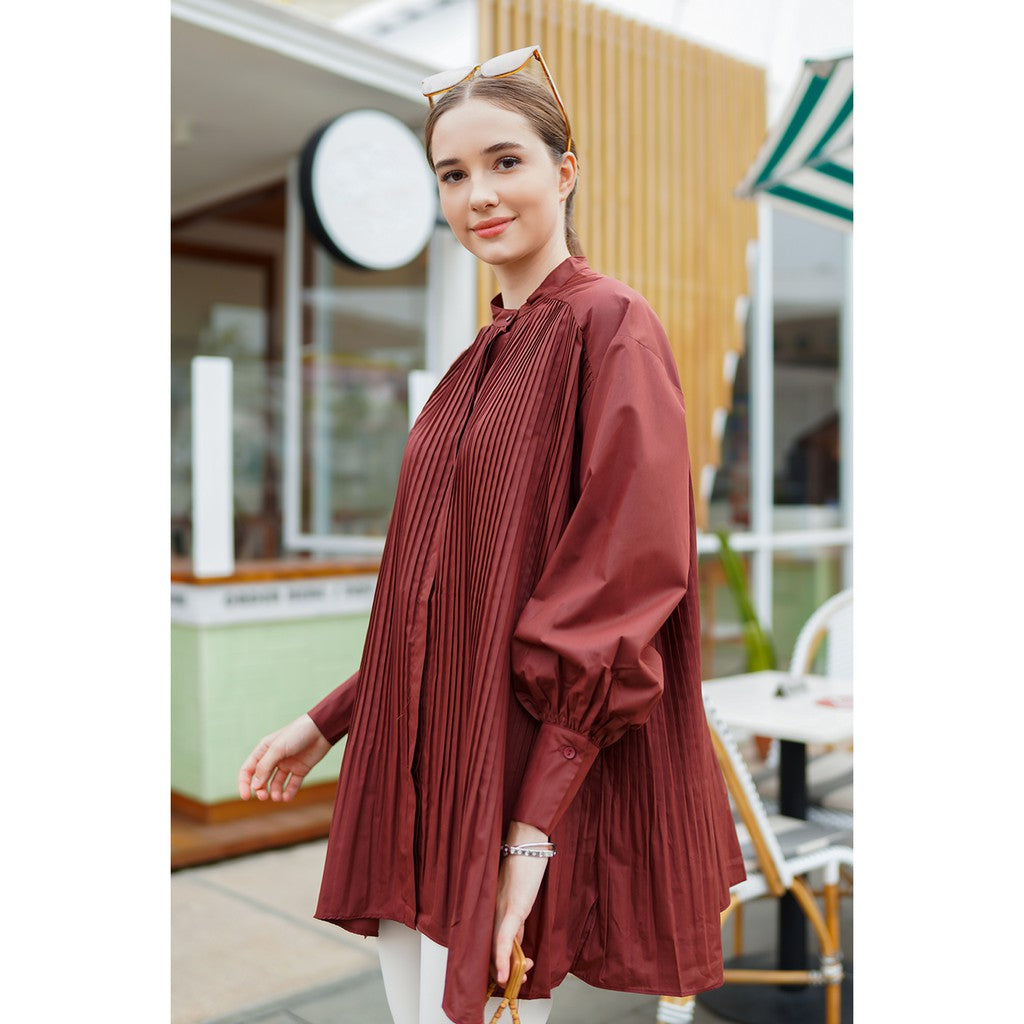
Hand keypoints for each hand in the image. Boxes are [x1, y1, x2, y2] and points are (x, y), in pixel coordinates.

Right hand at [237, 714, 331, 801]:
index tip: (245, 797)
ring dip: (274, 792)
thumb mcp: (278, 748)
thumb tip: (254, 786)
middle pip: (261, 779)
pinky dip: (289, 793)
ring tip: (277, 797)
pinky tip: (287, 797)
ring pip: (276, 784)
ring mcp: (287, 764)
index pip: (248, 770)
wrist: (322, 729)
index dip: (244, 784)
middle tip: (264, 796)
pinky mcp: (300, 769)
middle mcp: (274, 758)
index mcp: (264, 750)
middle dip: (260, 790)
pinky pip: (292, 784)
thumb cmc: (298, 733)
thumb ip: (265, 767)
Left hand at [492, 821, 548, 988]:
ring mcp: (501, 911)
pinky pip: (504, 939)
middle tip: (519, 977)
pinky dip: (502, 959)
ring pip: (496, 949)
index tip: (512, 971)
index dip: (498, 964)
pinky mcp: (512, 908)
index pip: (489, 944)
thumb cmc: (525, 865)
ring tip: (519, 976)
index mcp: (492, 910)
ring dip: (507, 970)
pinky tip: (504, 974)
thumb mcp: (519, 899)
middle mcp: (492, 912)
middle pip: (490, 950)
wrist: (528, 842)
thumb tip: (516, 943)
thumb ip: (514, 920)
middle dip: (504, 971)